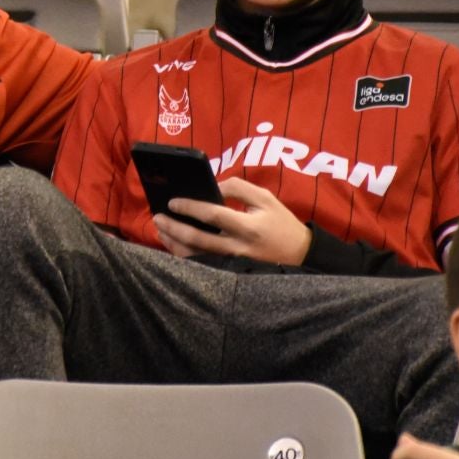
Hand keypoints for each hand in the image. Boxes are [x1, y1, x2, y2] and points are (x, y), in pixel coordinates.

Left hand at [151, 177, 313, 265]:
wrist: (300, 255)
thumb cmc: (281, 223)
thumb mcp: (265, 198)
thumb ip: (238, 188)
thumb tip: (212, 185)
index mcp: (248, 226)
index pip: (213, 215)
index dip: (191, 208)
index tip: (173, 202)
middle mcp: (238, 247)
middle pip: (199, 240)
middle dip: (174, 228)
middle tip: (157, 218)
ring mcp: (233, 264)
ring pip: (197, 257)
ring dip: (175, 244)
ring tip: (161, 231)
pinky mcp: (231, 273)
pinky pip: (203, 267)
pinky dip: (186, 257)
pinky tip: (175, 246)